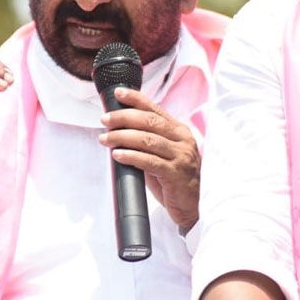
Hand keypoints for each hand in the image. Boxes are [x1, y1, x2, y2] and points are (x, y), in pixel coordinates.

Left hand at [99, 87, 200, 231]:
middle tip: (105, 120)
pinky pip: (150, 161)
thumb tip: (118, 131)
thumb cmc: (174, 179)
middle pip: (149, 121)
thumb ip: (146, 142)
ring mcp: (181, 156)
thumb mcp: (162, 154)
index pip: (155, 109)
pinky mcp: (176, 173)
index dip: (136, 99)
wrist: (194, 206)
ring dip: (123, 137)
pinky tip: (118, 155)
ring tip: (106, 139)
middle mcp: (182, 140)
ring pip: (148, 139)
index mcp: (178, 131)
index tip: (119, 93)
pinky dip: (131, 156)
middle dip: (124, 117)